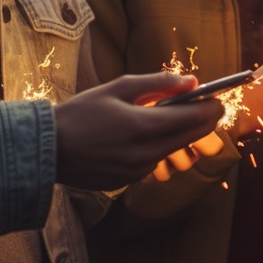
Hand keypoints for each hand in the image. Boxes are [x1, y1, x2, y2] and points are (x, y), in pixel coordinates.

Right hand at [53, 73, 222, 189]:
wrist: (47, 149)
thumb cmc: (81, 113)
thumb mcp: (119, 87)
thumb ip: (159, 83)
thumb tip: (192, 82)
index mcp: (144, 127)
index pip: (196, 119)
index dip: (212, 107)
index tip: (216, 97)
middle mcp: (146, 154)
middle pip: (193, 136)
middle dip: (203, 119)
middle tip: (205, 104)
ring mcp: (138, 171)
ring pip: (174, 148)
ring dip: (177, 132)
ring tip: (165, 114)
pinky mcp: (129, 181)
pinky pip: (154, 160)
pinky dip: (156, 146)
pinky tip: (139, 134)